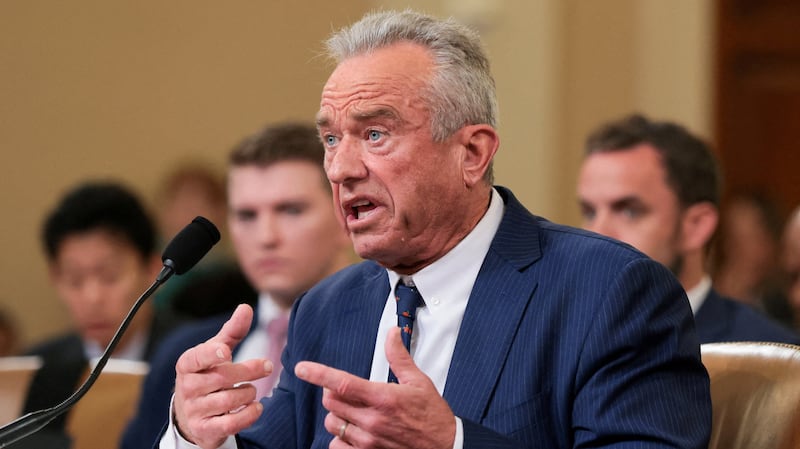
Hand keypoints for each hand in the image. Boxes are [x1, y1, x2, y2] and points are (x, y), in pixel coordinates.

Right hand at [173, 304, 271, 448]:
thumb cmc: (208, 374)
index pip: (197, 357)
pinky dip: (248, 415)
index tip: (226, 352)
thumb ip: (232, 332)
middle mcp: (188, 387)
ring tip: (252, 389)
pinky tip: (257, 407)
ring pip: (229, 400)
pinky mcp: (205, 429)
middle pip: (222, 377)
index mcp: (188, 364)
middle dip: (249, 371)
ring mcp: (195, 410)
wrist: (192, 414)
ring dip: (249, 393)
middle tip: (268, 366)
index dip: (211, 354)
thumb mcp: (216, 352)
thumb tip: (246, 307)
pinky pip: (231, 424)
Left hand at [295, 327, 455, 448]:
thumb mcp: (419, 382)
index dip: (318, 374)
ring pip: (332, 423)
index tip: (302, 368)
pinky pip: (337, 446)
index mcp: (383, 398)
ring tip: (354, 412)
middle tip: (347, 390)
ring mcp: (368, 441)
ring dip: (337, 415)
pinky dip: (340, 438)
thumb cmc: (432, 415)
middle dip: (333, 392)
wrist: (445, 447)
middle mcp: (372, 421)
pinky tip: (353, 432)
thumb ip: (399, 357)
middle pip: (331, 401)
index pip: (342, 383)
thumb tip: (391, 334)